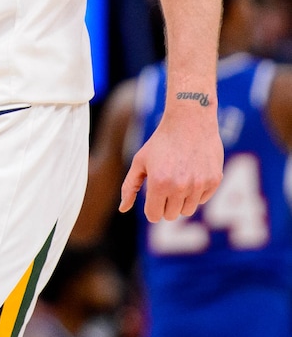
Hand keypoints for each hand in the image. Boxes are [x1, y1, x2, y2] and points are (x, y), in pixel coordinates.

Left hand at [119, 105, 222, 222]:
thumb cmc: (161, 141)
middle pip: (171, 215)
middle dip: (166, 203)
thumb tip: (123, 209)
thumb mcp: (140, 161)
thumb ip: (129, 186)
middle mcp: (180, 187)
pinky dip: (196, 191)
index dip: (151, 207)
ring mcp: (198, 184)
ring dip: (181, 199)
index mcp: (159, 183)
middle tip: (166, 183)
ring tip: (178, 177)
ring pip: (187, 210)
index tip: (153, 195)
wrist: (189, 121)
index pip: (154, 216)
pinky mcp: (214, 180)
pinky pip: (202, 199)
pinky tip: (192, 172)